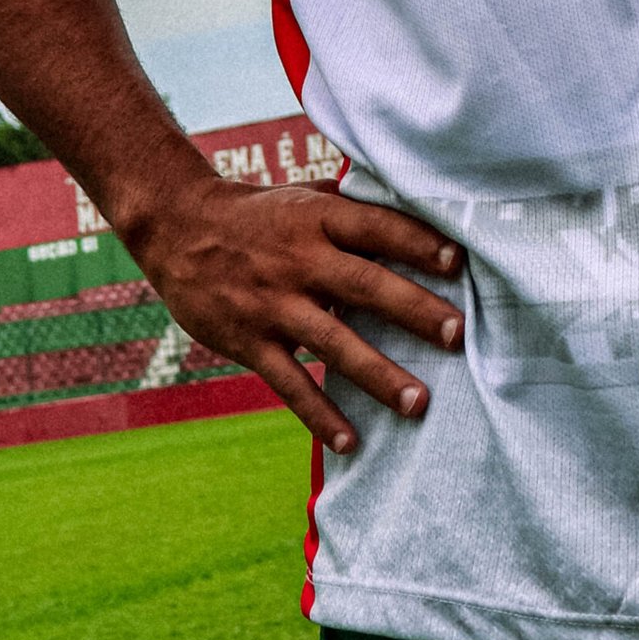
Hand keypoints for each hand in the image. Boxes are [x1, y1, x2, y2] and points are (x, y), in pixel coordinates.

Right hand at [128, 176, 465, 451]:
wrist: (179, 228)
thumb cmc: (258, 213)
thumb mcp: (304, 196)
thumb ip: (352, 209)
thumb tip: (413, 210)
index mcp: (318, 218)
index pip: (376, 228)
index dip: (417, 242)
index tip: (459, 261)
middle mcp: (300, 260)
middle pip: (364, 286)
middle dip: (413, 310)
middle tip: (457, 334)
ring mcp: (274, 305)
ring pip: (333, 343)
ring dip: (378, 375)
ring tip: (419, 402)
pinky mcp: (250, 342)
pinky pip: (290, 384)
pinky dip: (319, 415)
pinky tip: (350, 442)